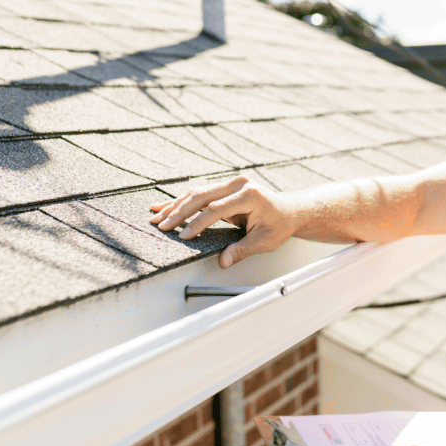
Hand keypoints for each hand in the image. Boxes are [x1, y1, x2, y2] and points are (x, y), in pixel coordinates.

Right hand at [150, 176, 294, 267]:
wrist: (289, 211)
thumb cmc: (279, 225)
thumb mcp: (265, 241)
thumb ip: (242, 250)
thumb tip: (223, 261)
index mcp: (249, 195)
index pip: (216, 209)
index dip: (198, 223)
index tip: (183, 235)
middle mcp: (238, 184)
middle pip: (202, 196)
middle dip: (178, 212)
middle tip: (160, 226)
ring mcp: (231, 183)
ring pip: (197, 193)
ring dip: (175, 205)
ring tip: (155, 217)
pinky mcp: (225, 187)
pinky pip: (200, 194)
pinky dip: (182, 201)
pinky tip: (164, 207)